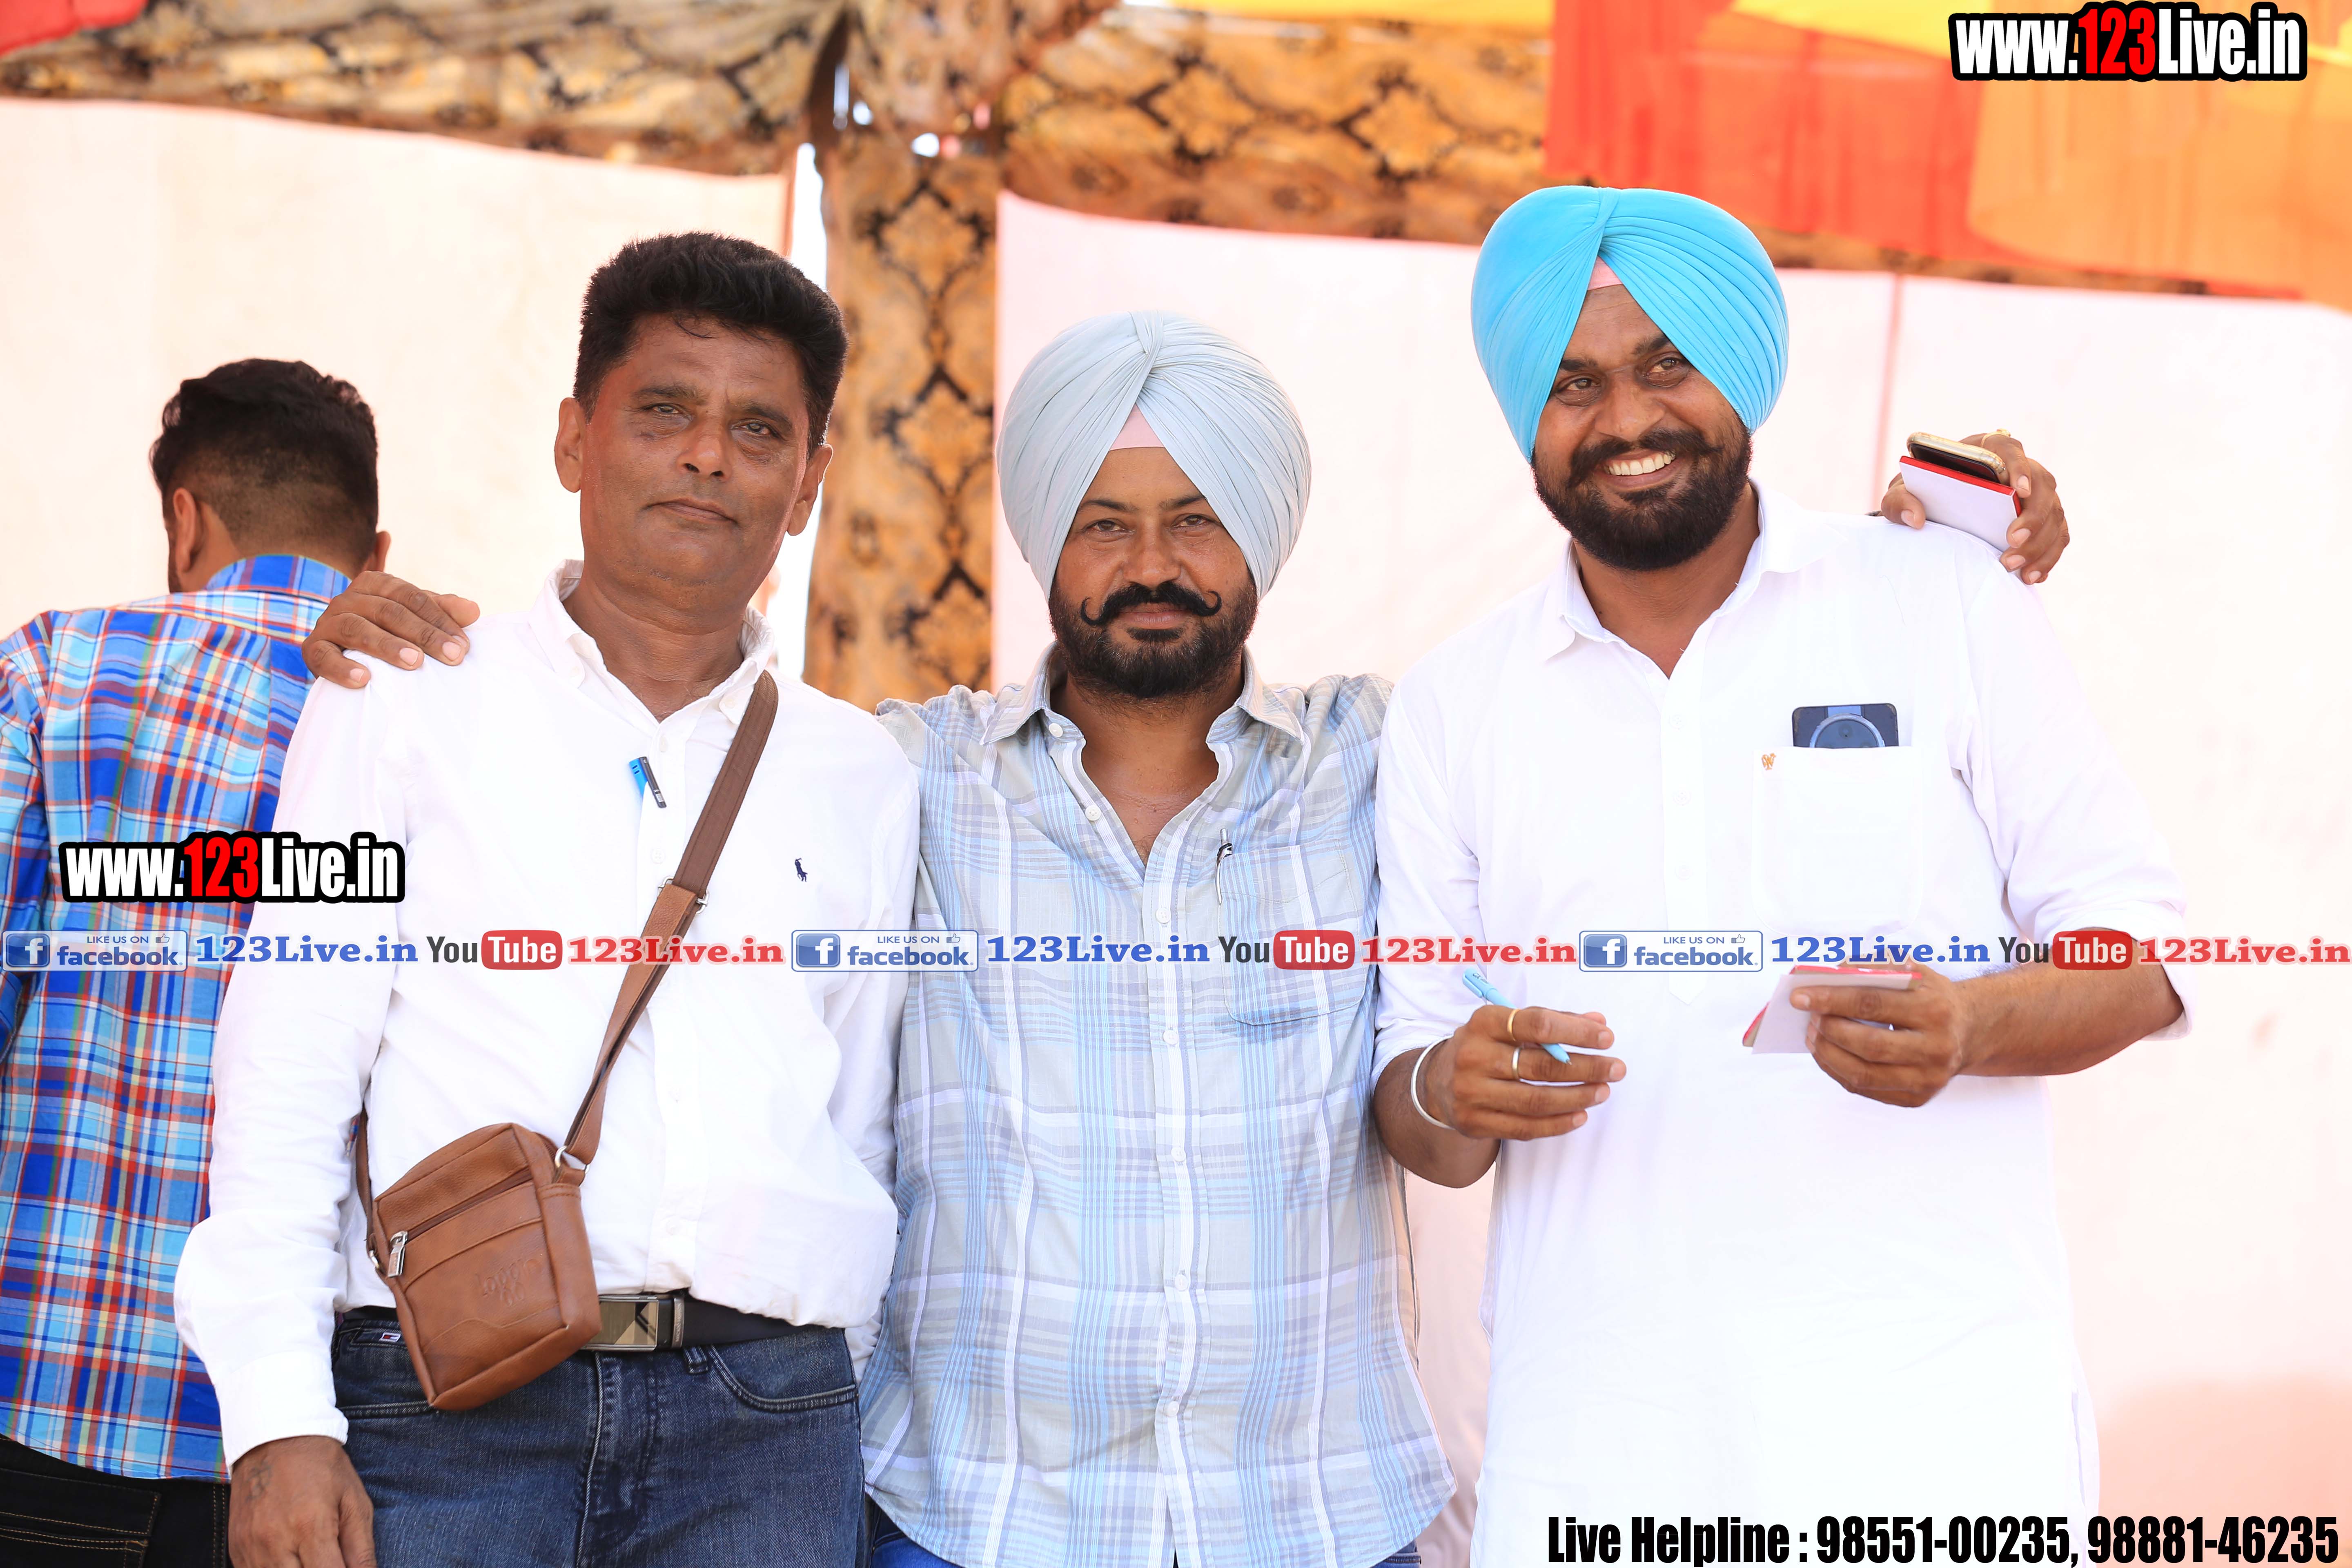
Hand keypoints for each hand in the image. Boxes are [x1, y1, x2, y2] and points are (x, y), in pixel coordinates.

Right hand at [229, 1435, 375, 1567]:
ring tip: (311, 1558)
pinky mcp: (236, 1549)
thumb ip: (361, 1548)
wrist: (274, 1438)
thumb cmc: (322, 1468)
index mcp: (311, 1527)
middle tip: (329, 1559)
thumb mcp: (354, 1500)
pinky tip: (289, 1560)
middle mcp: (276, 1541)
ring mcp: (251, 1548)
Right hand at [302, 571, 479, 688]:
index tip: (463, 645)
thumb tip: (473, 610)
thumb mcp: (415, 619)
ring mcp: (328, 622)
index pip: (412, 597)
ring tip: (414, 663)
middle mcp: (348, 598)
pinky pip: (323, 655)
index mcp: (376, 584)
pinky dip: (342, 667)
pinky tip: (364, 679)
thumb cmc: (389, 634)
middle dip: (424, 634)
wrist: (344, 656)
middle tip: (452, 656)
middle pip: (388, 611)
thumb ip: (441, 611)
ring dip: (387, 646)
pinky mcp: (312, 649)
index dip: (440, 619)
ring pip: (357, 628)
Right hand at [1422, 1003, 1622, 1139]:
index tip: (1606, 1038)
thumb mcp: (1509, 1024)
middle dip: (1586, 1067)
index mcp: (1484, 1022)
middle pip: (1540, 1065)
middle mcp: (1473, 1056)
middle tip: (1616, 1069)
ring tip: (1602, 1091)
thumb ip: (1553, 1021)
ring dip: (1576, 1097)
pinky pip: (1524, 1128)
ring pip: (1535, 1100)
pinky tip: (1579, 1115)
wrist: (1437, 1083)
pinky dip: (1557, 1124)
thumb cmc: (1486, 1047)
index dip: (1575, 1031)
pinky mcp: (1473, 1122)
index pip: (1536, 1024)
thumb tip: (1598, 1023)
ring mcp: (1471, 1092)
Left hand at [1791, 965, 1980, 1107]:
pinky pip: (1866, 1090)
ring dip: (1827, 1055)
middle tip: (1808, 1018)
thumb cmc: (1932, 998)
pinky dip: (1838, 1071)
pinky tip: (1827, 1054)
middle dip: (1829, 1031)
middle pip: (1868, 1045)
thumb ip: (1874, 971)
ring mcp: (1928, 1079)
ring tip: (1812, 1036)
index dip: (1830, 1000)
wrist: (1969, 1031)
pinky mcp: (1917, 1098)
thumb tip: (1827, 976)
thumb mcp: (1914, 974)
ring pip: (1863, 1075)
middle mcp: (1936, 1048)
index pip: (1871, 1004)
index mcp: (1934, 1010)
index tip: (1799, 997)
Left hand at [1877, 430, 2068, 583]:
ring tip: (2016, 569)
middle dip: (2033, 517)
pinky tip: (2031, 576)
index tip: (2018, 489)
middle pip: (2042, 486)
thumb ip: (1899, 501)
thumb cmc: (1922, 491)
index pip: (2009, 448)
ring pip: (2054, 514)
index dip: (2020, 466)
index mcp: (1987, 449)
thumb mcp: (1901, 493)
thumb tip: (1915, 519)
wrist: (1937, 504)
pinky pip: (2057, 536)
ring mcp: (2036, 494)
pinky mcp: (2043, 519)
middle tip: (2011, 542)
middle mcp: (2020, 467)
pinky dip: (2047, 557)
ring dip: (2041, 544)